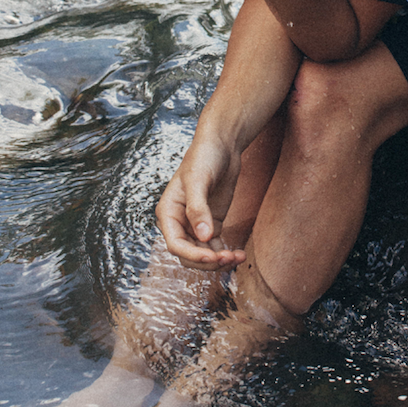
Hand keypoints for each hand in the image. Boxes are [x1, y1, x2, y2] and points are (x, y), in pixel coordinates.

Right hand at [156, 130, 246, 270]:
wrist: (221, 145)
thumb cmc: (203, 158)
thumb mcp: (198, 181)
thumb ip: (198, 210)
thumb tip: (203, 237)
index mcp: (168, 213)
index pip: (175, 245)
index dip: (192, 255)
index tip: (212, 257)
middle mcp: (179, 222)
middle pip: (189, 254)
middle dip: (208, 260)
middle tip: (229, 258)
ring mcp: (196, 224)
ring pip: (203, 254)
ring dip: (219, 260)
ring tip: (238, 257)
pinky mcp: (211, 223)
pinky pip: (215, 247)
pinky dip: (225, 254)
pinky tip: (239, 254)